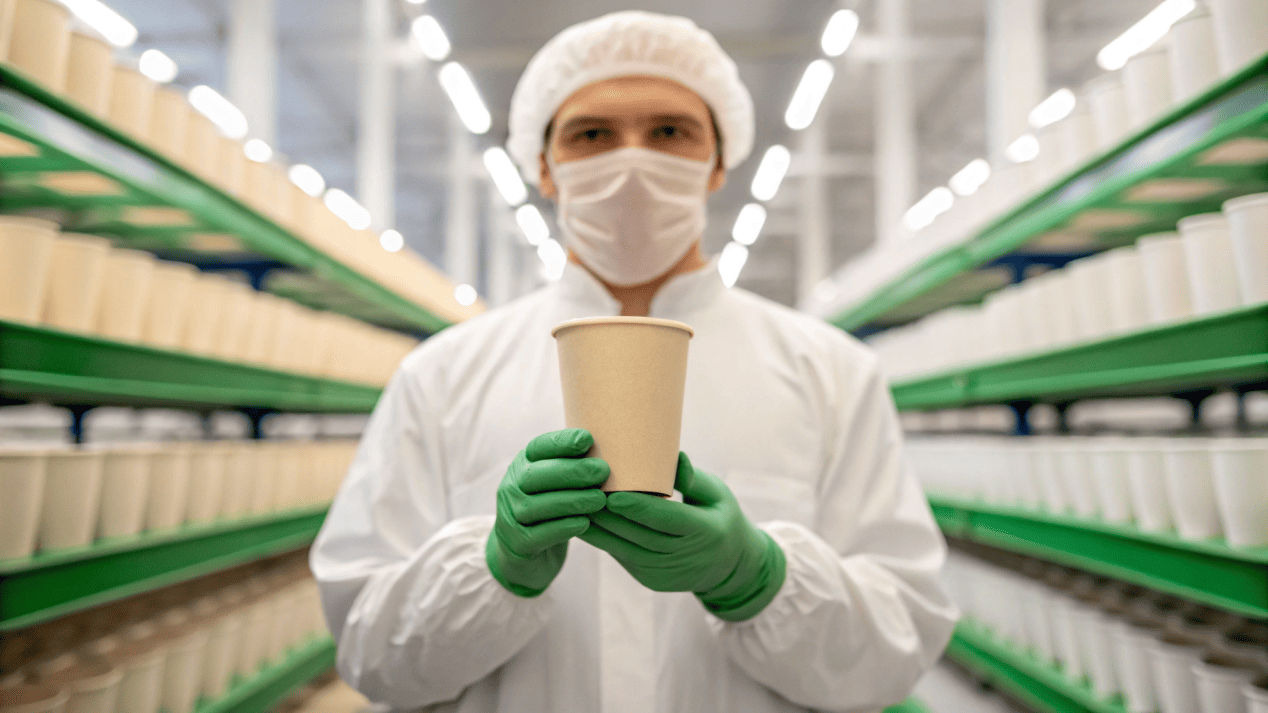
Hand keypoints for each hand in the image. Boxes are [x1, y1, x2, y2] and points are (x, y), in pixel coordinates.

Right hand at [486, 429, 608, 596]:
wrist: (524, 553)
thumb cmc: (551, 511)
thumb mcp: (557, 484)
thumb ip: (574, 466)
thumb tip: (611, 449)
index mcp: (523, 465)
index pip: (538, 448)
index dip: (561, 442)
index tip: (588, 439)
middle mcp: (511, 487)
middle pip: (536, 475)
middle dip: (571, 471)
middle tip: (602, 471)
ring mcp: (510, 516)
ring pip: (538, 505)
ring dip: (571, 500)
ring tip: (600, 499)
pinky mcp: (516, 543)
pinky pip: (539, 534)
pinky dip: (563, 527)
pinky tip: (585, 523)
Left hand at [580, 452, 785, 620]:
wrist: (728, 566)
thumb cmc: (720, 518)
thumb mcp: (718, 495)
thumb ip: (694, 479)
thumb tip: (674, 458)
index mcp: (706, 532)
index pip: (667, 520)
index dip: (638, 508)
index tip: (613, 493)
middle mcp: (685, 557)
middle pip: (640, 535)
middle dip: (609, 515)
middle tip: (583, 491)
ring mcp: (666, 573)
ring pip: (626, 549)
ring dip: (599, 528)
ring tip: (576, 504)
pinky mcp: (651, 580)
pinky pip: (623, 557)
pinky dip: (604, 540)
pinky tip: (585, 520)